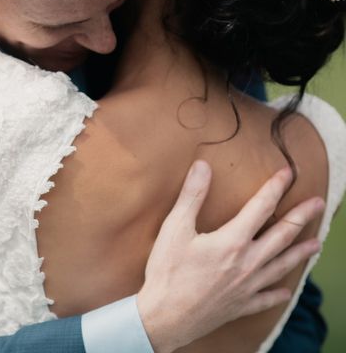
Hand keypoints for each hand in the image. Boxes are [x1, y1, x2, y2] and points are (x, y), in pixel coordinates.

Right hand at [137, 160, 324, 352]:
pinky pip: (266, 298)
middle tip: (318, 203)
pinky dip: (278, 293)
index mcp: (232, 241)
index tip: (288, 173)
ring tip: (316, 244)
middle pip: (282, 236)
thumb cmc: (168, 271)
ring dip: (300, 253)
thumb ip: (192, 196)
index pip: (260, 207)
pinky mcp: (241, 305)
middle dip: (301, 217)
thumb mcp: (174, 228)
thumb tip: (203, 166)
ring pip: (282, 266)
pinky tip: (285, 291)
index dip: (275, 188)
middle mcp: (247, 263)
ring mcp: (247, 286)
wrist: (166, 317)